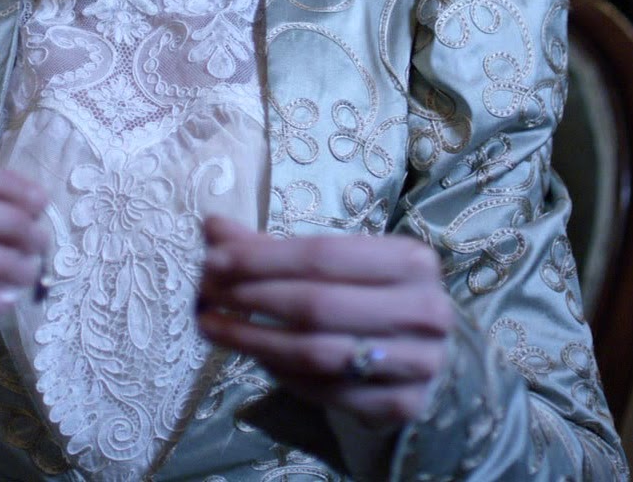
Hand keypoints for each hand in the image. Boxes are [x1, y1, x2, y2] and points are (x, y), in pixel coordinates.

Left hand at [196, 216, 452, 429]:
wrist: (427, 348)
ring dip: (254, 341)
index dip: (261, 258)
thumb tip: (213, 226)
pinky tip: (256, 357)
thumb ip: (271, 247)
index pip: (322, 255)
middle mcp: (425, 310)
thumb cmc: (370, 292)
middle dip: (251, 299)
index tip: (212, 260)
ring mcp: (420, 363)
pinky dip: (284, 375)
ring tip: (212, 327)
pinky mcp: (405, 406)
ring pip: (318, 353)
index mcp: (412, 259)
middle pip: (317, 304)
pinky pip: (327, 392)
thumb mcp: (332, 261)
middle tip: (206, 295)